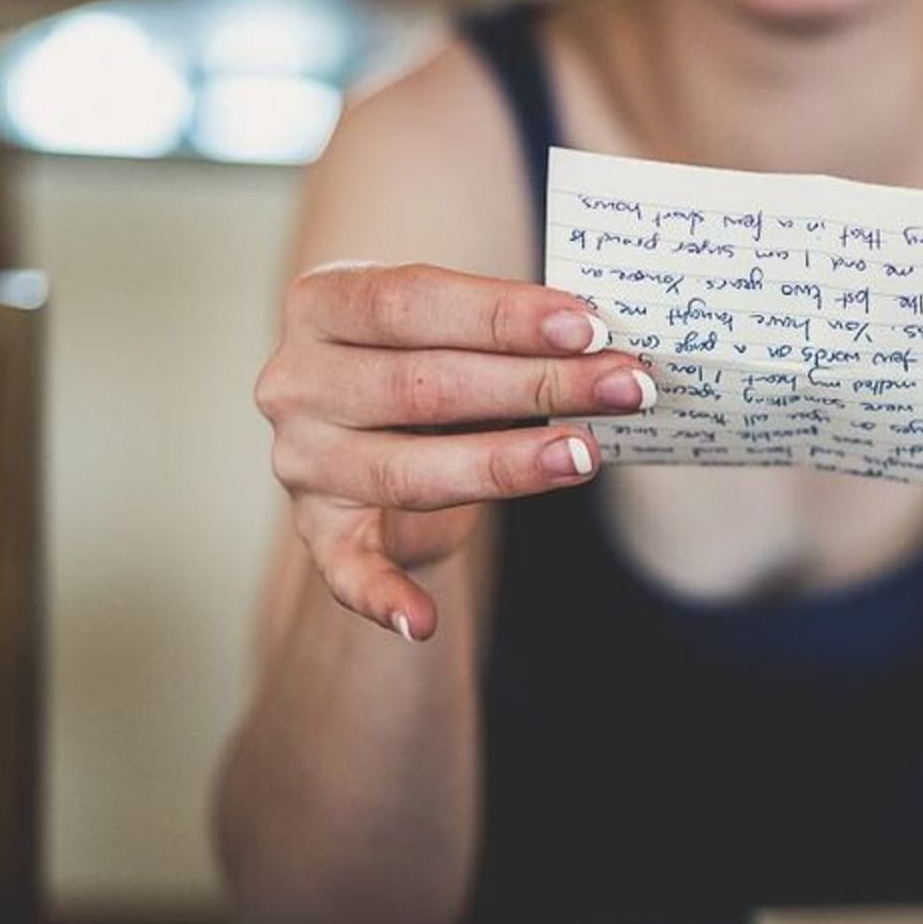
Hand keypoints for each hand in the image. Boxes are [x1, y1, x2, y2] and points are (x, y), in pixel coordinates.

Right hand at [255, 262, 654, 640]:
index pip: (413, 301)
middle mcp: (296, 381)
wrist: (371, 419)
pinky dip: (382, 597)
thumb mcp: (452, 326)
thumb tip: (605, 342)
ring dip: (506, 466)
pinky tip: (422, 622)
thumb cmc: (430, 354)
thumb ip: (505, 330)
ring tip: (585, 455)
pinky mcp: (317, 530)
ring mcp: (302, 461)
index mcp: (323, 303)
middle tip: (626, 385)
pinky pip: (347, 571)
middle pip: (423, 385)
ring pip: (407, 470)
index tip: (589, 326)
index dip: (503, 315)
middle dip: (537, 385)